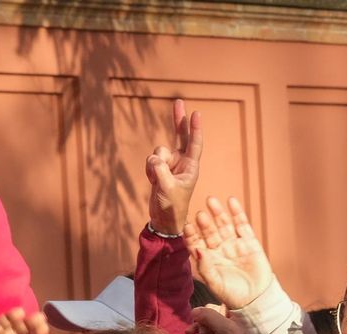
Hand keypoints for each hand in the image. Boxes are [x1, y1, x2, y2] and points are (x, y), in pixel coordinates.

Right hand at [147, 99, 203, 234]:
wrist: (164, 219)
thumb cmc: (172, 207)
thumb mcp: (167, 188)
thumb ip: (161, 170)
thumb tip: (154, 157)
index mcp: (191, 167)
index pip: (194, 143)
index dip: (195, 128)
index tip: (196, 113)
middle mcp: (182, 162)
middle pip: (180, 135)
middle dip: (179, 119)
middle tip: (179, 101)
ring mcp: (171, 164)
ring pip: (158, 151)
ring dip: (154, 164)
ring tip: (158, 180)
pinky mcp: (160, 168)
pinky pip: (151, 160)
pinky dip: (149, 170)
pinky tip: (153, 182)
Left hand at [185, 196, 273, 309]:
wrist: (258, 299)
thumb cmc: (233, 295)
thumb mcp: (216, 283)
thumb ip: (205, 267)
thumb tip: (198, 250)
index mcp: (208, 260)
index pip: (196, 243)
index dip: (191, 234)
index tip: (186, 225)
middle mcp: (220, 249)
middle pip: (210, 232)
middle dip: (204, 222)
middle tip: (200, 214)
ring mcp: (234, 244)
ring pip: (224, 225)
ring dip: (218, 213)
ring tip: (212, 201)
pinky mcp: (250, 242)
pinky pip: (242, 225)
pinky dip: (237, 213)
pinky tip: (231, 201)